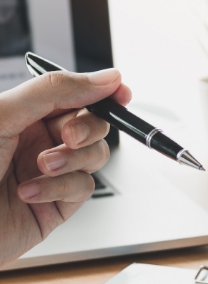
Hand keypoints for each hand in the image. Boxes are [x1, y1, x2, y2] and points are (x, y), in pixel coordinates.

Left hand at [0, 69, 130, 266]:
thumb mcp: (3, 116)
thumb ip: (55, 91)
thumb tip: (106, 78)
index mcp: (24, 114)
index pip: (74, 95)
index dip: (101, 91)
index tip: (120, 92)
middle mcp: (38, 141)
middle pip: (93, 123)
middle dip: (87, 127)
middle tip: (68, 136)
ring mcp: (50, 174)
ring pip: (94, 155)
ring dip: (72, 160)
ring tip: (41, 167)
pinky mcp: (56, 206)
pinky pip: (83, 188)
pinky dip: (60, 188)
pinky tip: (29, 192)